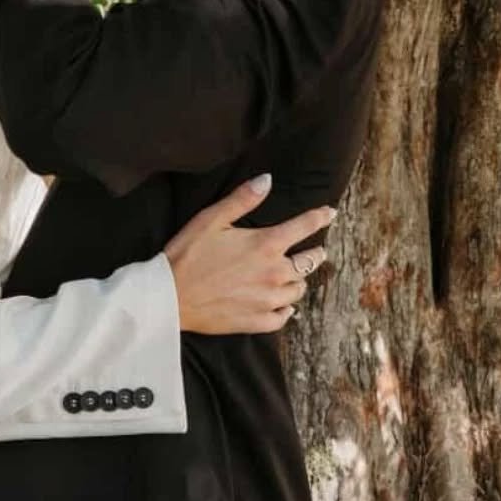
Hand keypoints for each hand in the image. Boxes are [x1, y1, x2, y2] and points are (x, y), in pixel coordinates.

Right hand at [166, 175, 334, 334]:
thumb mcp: (211, 219)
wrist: (169, 296)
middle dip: (315, 254)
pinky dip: (286, 311)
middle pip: (309, 263)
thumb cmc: (187, 255)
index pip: (305, 227)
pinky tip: (284, 308)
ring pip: (298, 291)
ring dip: (298, 282)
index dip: (320, 217)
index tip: (330, 213)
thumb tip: (267, 180)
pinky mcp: (255, 321)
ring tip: (295, 278)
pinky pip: (282, 318)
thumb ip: (242, 199)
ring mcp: (267, 300)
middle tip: (317, 252)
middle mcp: (274, 273)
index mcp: (266, 245)